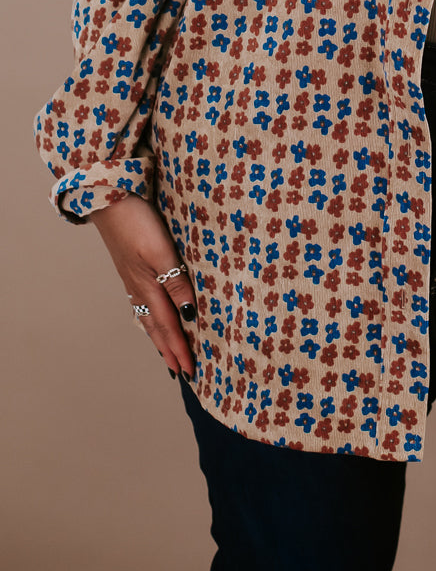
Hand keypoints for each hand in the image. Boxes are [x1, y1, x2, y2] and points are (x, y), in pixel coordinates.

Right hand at [92, 194, 196, 378]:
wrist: (110, 198)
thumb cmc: (138, 222)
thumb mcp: (162, 251)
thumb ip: (176, 283)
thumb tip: (188, 315)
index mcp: (149, 286)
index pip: (169, 325)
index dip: (180, 348)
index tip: (190, 371)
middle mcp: (140, 287)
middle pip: (157, 326)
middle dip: (170, 350)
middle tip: (180, 372)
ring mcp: (133, 278)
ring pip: (149, 315)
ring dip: (160, 337)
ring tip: (167, 353)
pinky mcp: (132, 267)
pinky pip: (143, 302)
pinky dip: (151, 317)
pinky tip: (152, 316)